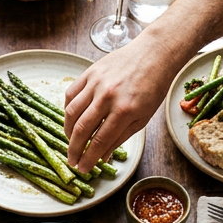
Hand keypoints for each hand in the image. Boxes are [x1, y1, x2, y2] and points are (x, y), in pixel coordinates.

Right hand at [64, 33, 176, 172]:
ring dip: (67, 131)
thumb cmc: (152, 87)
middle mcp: (107, 96)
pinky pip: (71, 94)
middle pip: (81, 129)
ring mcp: (96, 83)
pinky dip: (68, 110)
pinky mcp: (89, 72)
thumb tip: (102, 157)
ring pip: (72, 113)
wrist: (154, 54)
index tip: (83, 169)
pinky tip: (71, 120)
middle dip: (74, 150)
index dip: (88, 159)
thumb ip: (120, 138)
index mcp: (124, 110)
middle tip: (72, 161)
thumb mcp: (142, 118)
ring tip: (70, 142)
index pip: (99, 141)